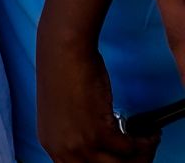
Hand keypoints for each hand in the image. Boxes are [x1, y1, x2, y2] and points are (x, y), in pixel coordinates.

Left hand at [36, 33, 158, 161]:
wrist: (63, 48)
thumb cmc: (64, 72)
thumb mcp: (62, 115)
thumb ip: (75, 138)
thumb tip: (100, 152)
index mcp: (52, 147)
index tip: (122, 160)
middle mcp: (63, 151)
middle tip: (140, 155)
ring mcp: (79, 144)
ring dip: (140, 157)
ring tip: (146, 144)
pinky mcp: (97, 133)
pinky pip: (130, 150)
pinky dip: (145, 144)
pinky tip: (149, 134)